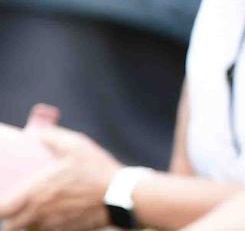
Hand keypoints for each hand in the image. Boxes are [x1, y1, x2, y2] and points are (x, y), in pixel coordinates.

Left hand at [0, 126, 121, 230]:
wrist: (121, 194)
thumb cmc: (96, 170)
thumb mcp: (75, 145)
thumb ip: (53, 137)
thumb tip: (37, 133)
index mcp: (35, 193)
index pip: (2, 209)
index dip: (0, 206)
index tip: (4, 199)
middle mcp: (38, 212)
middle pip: (10, 225)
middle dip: (10, 217)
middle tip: (17, 206)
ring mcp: (52, 224)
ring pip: (28, 229)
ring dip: (28, 221)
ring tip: (36, 210)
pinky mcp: (66, 230)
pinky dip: (46, 224)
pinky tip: (57, 213)